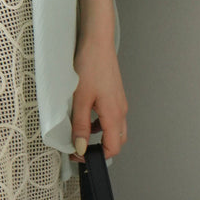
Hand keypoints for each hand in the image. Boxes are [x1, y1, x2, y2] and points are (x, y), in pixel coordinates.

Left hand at [70, 34, 128, 162]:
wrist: (97, 42)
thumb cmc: (90, 65)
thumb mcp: (80, 99)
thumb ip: (80, 125)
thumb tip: (80, 147)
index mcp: (114, 114)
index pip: (113, 148)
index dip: (96, 157)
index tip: (78, 155)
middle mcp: (121, 110)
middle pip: (117, 141)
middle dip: (100, 149)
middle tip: (80, 148)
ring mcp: (119, 102)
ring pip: (114, 129)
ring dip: (99, 136)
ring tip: (80, 133)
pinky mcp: (115, 95)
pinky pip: (111, 117)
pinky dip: (100, 124)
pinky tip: (86, 116)